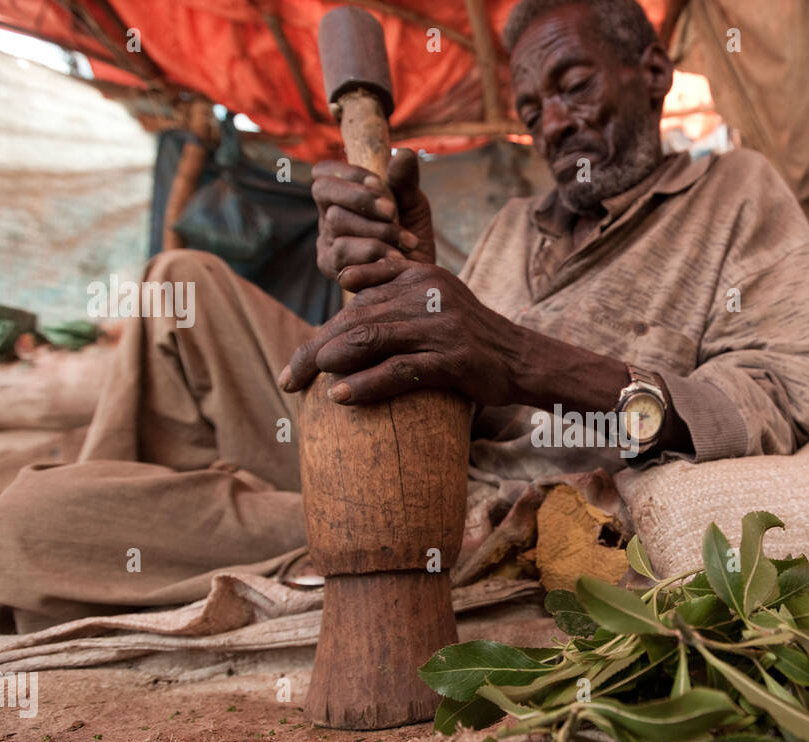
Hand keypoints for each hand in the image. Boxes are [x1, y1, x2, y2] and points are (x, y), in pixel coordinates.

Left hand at [280, 262, 524, 406]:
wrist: (521, 358)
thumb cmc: (469, 336)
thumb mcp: (434, 298)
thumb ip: (394, 289)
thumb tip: (346, 285)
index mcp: (417, 276)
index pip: (355, 300)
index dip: (321, 331)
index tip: (296, 362)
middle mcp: (426, 295)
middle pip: (356, 320)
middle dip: (315, 350)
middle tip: (287, 379)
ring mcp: (440, 326)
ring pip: (370, 339)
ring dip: (331, 360)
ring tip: (304, 381)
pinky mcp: (452, 358)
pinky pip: (398, 370)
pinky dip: (365, 385)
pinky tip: (340, 398)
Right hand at [312, 148, 435, 291]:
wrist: (421, 282)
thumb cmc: (411, 238)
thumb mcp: (413, 204)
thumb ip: (405, 180)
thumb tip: (404, 154)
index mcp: (340, 198)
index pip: (325, 172)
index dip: (349, 172)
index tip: (380, 183)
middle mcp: (327, 219)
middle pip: (324, 191)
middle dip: (362, 198)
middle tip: (393, 212)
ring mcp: (326, 245)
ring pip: (337, 221)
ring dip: (377, 230)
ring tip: (406, 243)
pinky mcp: (333, 270)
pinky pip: (344, 252)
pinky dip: (376, 254)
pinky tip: (397, 260)